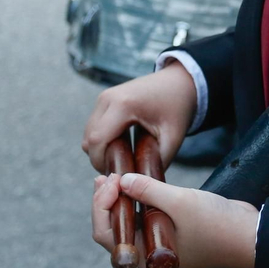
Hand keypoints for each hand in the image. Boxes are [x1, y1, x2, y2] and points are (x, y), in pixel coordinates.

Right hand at [82, 63, 196, 172]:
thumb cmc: (178, 107)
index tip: (118, 178)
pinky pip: (94, 127)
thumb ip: (158, 162)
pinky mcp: (104, 99)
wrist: (180, 81)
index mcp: (123, 105)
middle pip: (88, 140)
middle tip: (123, 171)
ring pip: (88, 134)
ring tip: (125, 159)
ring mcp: (104, 97)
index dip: (102, 163)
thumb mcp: (173, 137)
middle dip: (101, 160)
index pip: (97, 141)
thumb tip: (142, 186)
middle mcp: (107, 98)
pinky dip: (103, 140)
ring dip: (101, 150)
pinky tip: (123, 146)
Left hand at [91, 172, 259, 267]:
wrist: (250, 234)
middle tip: (108, 177)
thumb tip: (122, 180)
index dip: (102, 206)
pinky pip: (146, 214)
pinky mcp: (172, 228)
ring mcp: (160, 239)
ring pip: (129, 220)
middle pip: (114, 228)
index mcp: (146, 255)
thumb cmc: (218, 227)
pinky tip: (135, 182)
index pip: (107, 234)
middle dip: (106, 202)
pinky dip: (137, 199)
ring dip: (120, 199)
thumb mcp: (180, 202)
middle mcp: (149, 250)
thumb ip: (148, 190)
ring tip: (115, 177)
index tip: (112, 182)